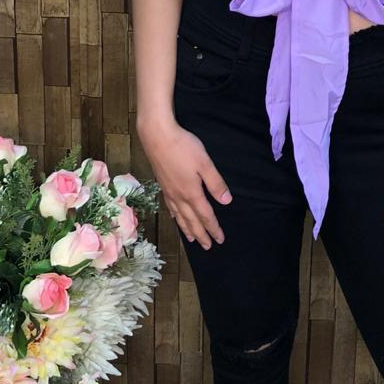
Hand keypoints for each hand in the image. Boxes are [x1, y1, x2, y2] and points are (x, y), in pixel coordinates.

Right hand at [137, 115, 232, 249]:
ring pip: (180, 217)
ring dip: (188, 230)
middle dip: (201, 234)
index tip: (220, 239)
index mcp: (192, 192)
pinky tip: (176, 217)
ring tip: (193, 240)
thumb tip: (226, 202)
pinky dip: (176, 217)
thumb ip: (215, 183)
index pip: (205, 215)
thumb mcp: (205, 163)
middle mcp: (179, 197)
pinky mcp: (162, 185)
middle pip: (192, 221)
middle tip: (208, 247)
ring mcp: (169, 192)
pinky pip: (171, 208)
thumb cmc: (184, 147)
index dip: (213, 228)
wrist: (157, 137)